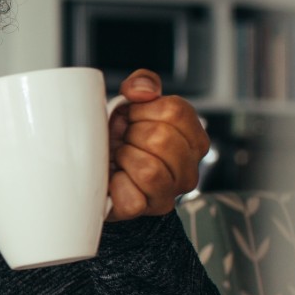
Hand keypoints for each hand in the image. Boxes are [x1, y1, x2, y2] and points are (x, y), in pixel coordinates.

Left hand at [108, 69, 207, 219]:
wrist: (100, 172)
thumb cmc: (120, 138)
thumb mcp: (132, 104)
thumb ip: (143, 83)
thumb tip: (143, 91)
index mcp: (194, 139)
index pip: (176, 111)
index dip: (144, 110)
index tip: (132, 118)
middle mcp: (189, 170)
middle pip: (162, 139)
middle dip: (132, 134)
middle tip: (123, 140)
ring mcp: (169, 194)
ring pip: (150, 170)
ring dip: (125, 158)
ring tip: (120, 159)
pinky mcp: (144, 211)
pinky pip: (131, 197)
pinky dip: (115, 185)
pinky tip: (115, 179)